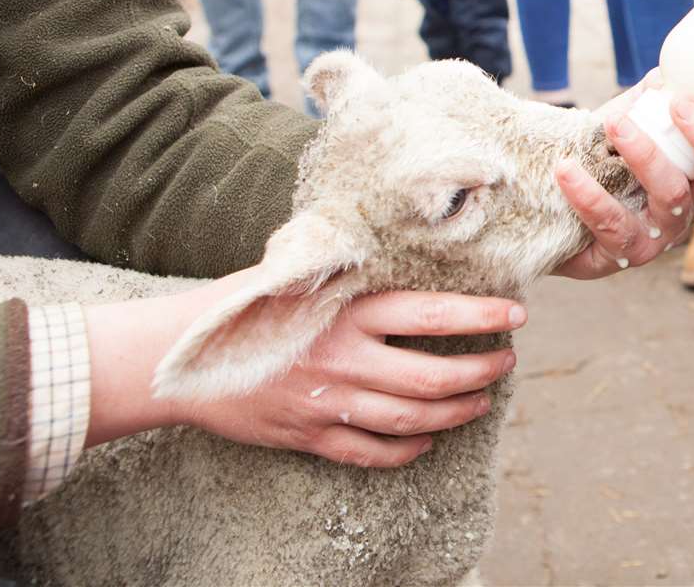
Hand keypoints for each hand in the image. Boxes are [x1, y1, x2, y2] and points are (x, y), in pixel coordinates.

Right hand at [85, 270, 523, 468]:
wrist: (177, 357)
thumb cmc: (244, 303)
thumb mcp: (301, 273)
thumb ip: (351, 270)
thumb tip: (408, 241)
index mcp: (346, 310)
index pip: (432, 312)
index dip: (482, 316)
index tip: (517, 314)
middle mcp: (345, 359)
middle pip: (434, 377)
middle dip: (481, 373)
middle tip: (505, 363)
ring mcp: (329, 403)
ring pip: (412, 420)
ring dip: (456, 413)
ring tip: (480, 401)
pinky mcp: (309, 436)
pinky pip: (373, 454)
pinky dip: (407, 451)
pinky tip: (427, 441)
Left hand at [551, 71, 693, 278]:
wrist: (544, 205)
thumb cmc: (598, 159)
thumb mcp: (630, 123)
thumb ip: (650, 100)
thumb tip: (668, 73)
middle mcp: (691, 206)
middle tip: (680, 101)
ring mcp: (659, 235)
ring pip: (673, 198)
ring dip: (646, 156)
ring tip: (615, 123)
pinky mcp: (619, 255)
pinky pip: (612, 226)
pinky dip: (590, 195)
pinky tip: (567, 170)